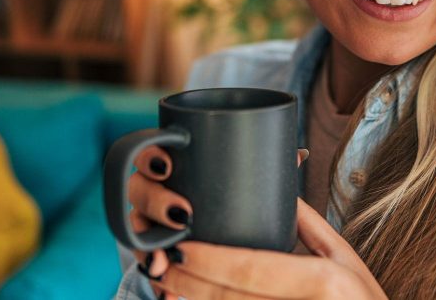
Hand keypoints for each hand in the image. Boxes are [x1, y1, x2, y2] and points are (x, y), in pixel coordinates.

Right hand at [129, 148, 311, 278]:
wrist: (229, 242)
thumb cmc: (236, 202)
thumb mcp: (249, 185)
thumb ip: (268, 168)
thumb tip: (299, 154)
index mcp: (172, 165)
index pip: (148, 150)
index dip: (149, 155)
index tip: (168, 165)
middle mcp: (153, 192)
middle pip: (137, 190)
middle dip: (154, 202)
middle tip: (183, 214)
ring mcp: (149, 224)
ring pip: (136, 230)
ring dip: (146, 245)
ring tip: (162, 261)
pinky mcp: (154, 254)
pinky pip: (147, 264)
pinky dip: (157, 280)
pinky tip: (166, 293)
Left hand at [149, 198, 387, 299]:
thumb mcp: (346, 260)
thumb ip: (309, 227)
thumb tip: (280, 193)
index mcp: (323, 279)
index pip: (253, 268)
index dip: (210, 260)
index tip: (178, 248)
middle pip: (232, 297)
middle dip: (188, 282)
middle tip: (158, 267)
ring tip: (164, 288)